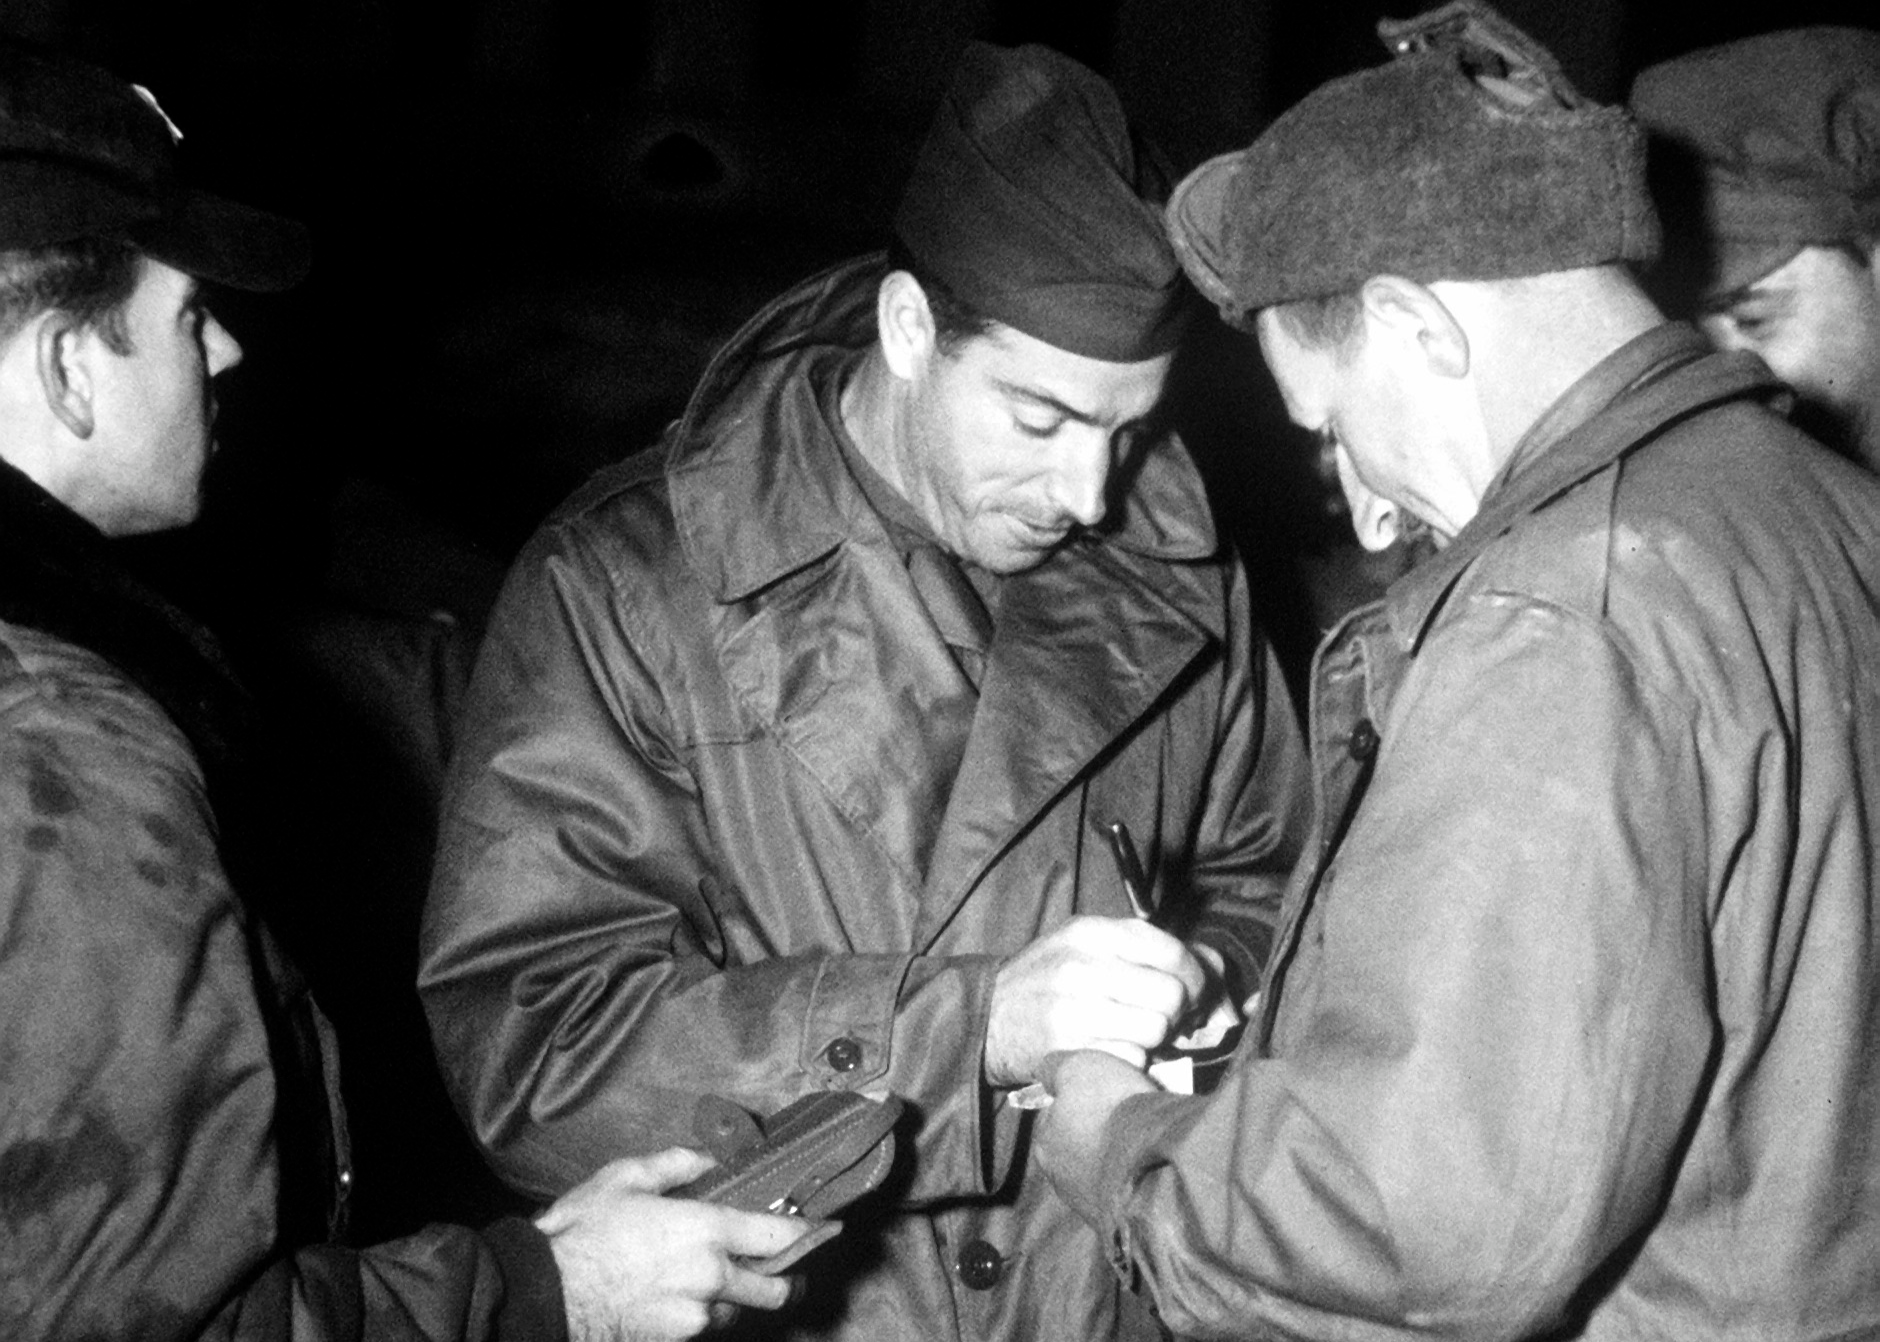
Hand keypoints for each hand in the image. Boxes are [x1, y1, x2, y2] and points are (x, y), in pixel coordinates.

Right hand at [538, 1147, 812, 1341]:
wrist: (547, 1295)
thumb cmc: (583, 1234)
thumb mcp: (627, 1178)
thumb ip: (678, 1163)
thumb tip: (709, 1159)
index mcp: (706, 1232)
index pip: (779, 1235)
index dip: (809, 1231)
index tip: (826, 1228)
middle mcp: (711, 1279)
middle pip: (775, 1288)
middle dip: (787, 1278)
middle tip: (784, 1265)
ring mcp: (694, 1317)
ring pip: (739, 1309)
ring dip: (739, 1295)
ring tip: (717, 1276)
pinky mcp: (675, 1339)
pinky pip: (706, 1324)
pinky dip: (706, 1310)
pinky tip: (682, 1292)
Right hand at [985, 915, 1208, 1085]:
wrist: (987, 1016)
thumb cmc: (1051, 980)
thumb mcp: (1091, 947)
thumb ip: (1153, 950)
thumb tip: (1220, 976)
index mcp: (1092, 931)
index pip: (1172, 951)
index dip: (1197, 977)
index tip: (1196, 994)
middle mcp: (1082, 965)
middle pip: (1171, 994)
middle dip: (1179, 1013)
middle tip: (1165, 1019)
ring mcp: (1072, 1009)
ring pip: (1156, 1029)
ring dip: (1156, 1039)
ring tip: (1136, 1034)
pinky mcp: (1068, 1049)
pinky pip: (1132, 1059)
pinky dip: (1132, 1061)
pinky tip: (1114, 1051)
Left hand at [1033, 1049, 1158, 1225]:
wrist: (1153, 1169)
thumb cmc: (1111, 1112)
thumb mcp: (1079, 1068)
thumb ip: (1056, 1067)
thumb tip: (1046, 1071)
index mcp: (1045, 1143)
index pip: (1055, 1115)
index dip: (1081, 1100)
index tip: (1107, 1094)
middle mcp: (1060, 1179)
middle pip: (1080, 1145)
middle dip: (1099, 1132)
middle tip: (1129, 1116)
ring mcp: (1091, 1205)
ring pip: (1105, 1170)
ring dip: (1120, 1157)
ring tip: (1148, 1141)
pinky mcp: (1122, 1223)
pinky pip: (1129, 1190)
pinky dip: (1140, 1178)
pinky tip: (1157, 1165)